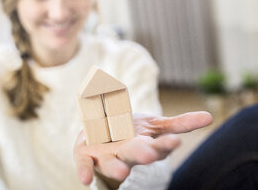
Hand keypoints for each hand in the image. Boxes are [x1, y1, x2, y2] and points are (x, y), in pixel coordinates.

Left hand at [74, 111, 212, 185]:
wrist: (102, 134)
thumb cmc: (131, 132)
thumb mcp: (154, 126)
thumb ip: (178, 124)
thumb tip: (210, 117)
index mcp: (144, 145)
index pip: (158, 145)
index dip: (165, 144)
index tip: (176, 141)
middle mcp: (126, 153)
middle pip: (135, 154)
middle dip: (143, 154)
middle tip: (151, 154)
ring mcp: (106, 156)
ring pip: (112, 162)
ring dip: (116, 167)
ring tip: (121, 173)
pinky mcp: (86, 155)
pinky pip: (85, 163)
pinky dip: (85, 170)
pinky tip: (85, 179)